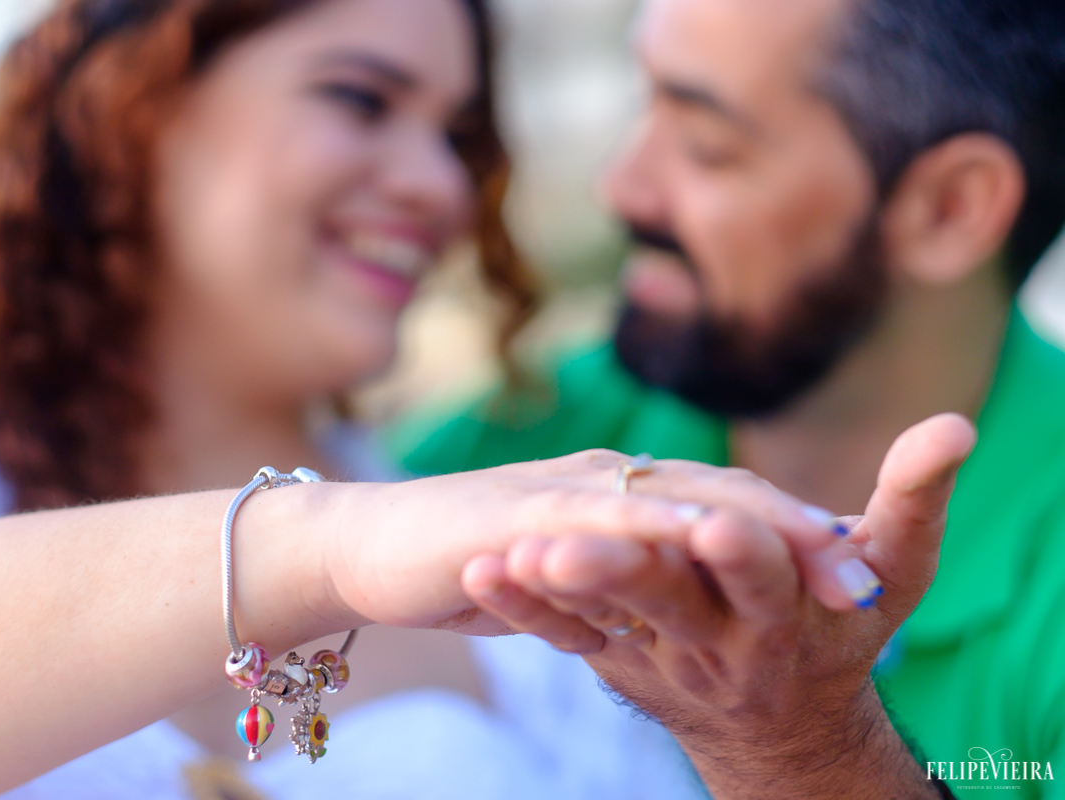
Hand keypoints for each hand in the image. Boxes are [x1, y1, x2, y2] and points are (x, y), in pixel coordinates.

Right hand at [283, 450, 847, 636]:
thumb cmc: (468, 562)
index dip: (792, 532)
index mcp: (620, 492)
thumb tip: (657, 605)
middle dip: (796, 528)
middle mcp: (603, 479)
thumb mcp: (562, 576)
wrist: (370, 549)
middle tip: (867, 569)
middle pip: (718, 491)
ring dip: (752, 525)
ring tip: (822, 552)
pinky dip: (658, 532)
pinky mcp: (521, 515)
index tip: (859, 571)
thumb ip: (614, 580)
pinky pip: (600, 521)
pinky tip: (705, 544)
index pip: (721, 502)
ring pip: (674, 498)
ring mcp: (563, 490)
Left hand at [462, 414, 975, 799]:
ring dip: (557, 592)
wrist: (780, 714)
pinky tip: (481, 579)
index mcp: (787, 611)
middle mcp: (720, 638)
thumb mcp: (896, 575)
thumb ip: (914, 502)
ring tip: (508, 561)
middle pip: (670, 603)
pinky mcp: (616, 657)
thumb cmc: (842, 631)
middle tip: (566, 551)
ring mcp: (660, 651)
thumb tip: (957, 423)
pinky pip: (566, 638)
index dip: (745, 550)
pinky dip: (525, 611)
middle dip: (623, 575)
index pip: (766, 577)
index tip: (716, 524)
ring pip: (606, 622)